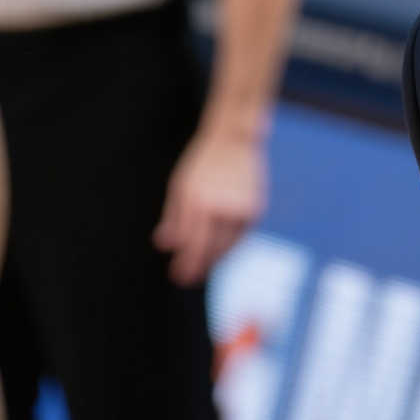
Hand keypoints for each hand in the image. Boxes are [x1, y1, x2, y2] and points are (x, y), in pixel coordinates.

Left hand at [154, 127, 266, 285]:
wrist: (235, 140)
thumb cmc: (203, 163)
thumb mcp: (181, 186)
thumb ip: (173, 217)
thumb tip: (164, 245)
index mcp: (197, 199)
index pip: (190, 242)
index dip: (185, 262)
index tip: (178, 276)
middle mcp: (220, 206)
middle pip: (209, 249)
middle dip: (199, 267)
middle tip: (189, 278)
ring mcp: (240, 208)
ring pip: (227, 246)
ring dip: (214, 259)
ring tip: (203, 265)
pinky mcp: (255, 210)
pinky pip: (241, 237)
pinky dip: (230, 245)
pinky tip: (220, 248)